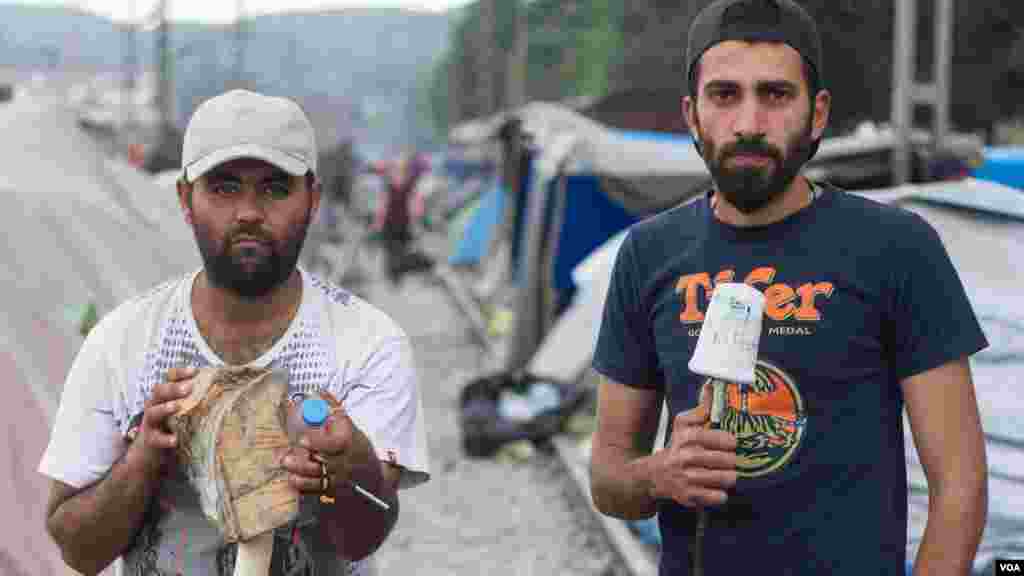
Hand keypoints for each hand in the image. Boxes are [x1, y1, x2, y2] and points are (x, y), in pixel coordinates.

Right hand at [131, 366, 196, 475]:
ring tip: (177, 406)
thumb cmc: (174, 426)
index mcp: (165, 395)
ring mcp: (150, 422)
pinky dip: (164, 439)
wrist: (152, 453)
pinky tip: (174, 440)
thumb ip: (198, 403)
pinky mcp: (149, 440)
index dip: (180, 373)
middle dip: (172, 388)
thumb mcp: (184, 411)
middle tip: (188, 387)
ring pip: (152, 411)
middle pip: (159, 391)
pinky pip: (155, 438)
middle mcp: (155, 405)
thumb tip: (226, 397)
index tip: (195, 370)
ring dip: (165, 408)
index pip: (169, 379)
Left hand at [281, 407, 368, 495]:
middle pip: (321, 464)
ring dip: (299, 475)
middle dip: (301, 462)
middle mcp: (344, 463)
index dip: (317, 442)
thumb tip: (319, 391)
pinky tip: (294, 480)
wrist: (372, 474)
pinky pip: (317, 491)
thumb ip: (334, 410)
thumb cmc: (356, 446)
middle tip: (284, 458)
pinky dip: (304, 487)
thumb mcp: (350, 426)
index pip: (333, 444)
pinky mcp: (334, 491)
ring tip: (287, 468)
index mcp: (347, 444)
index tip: (301, 440)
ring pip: (317, 480)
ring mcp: (339, 479)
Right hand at [649, 390, 738, 507]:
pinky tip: (717, 488)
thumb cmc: (675, 447)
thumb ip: (701, 408)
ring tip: (728, 474)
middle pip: (726, 460)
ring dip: (730, 477)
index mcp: (687, 438)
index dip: (730, 442)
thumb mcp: (683, 425)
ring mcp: (687, 479)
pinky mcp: (689, 496)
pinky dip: (721, 494)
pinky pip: (718, 497)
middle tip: (734, 461)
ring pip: (725, 479)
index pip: (720, 439)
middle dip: (733, 461)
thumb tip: (711, 386)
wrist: (652, 475)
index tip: (732, 444)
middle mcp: (686, 458)